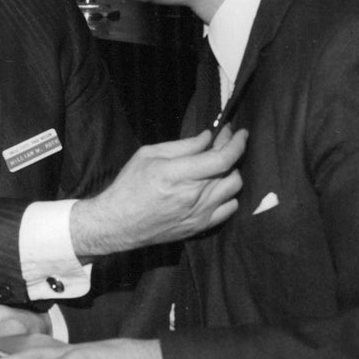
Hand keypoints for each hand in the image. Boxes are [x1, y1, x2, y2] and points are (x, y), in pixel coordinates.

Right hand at [70, 126, 245, 257]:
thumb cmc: (129, 185)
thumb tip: (207, 137)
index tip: (239, 132)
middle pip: (231, 170)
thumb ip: (183, 146)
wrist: (118, 223)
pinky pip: (229, 209)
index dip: (236, 143)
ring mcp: (199, 214)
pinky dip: (228, 195)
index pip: (222, 158)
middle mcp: (193, 196)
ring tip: (219, 164)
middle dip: (232, 150)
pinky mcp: (200, 226)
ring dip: (231, 172)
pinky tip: (216, 188)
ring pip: (234, 189)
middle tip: (223, 141)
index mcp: (178, 174)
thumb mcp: (149, 154)